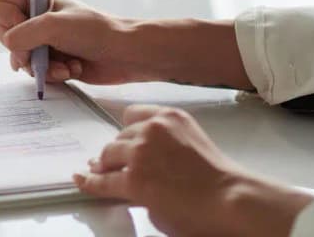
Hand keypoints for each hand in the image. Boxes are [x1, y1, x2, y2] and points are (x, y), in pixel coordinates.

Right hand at [0, 0, 148, 84]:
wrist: (126, 55)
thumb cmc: (96, 31)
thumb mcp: (55, 25)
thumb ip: (24, 33)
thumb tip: (8, 45)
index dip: (6, 20)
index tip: (25, 27)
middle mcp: (35, 17)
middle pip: (3, 33)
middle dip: (21, 49)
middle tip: (36, 54)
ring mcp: (42, 39)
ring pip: (18, 56)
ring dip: (40, 65)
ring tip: (64, 65)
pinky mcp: (51, 60)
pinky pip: (34, 71)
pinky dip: (51, 74)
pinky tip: (71, 70)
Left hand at [73, 105, 312, 236]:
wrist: (231, 199)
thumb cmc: (221, 179)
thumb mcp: (191, 143)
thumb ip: (165, 145)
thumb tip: (147, 163)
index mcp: (170, 116)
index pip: (133, 115)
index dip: (125, 131)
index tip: (120, 137)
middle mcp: (152, 128)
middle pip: (119, 136)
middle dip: (115, 151)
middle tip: (108, 162)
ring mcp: (141, 153)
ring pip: (109, 155)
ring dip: (106, 165)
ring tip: (99, 172)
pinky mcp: (133, 179)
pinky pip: (103, 181)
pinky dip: (90, 181)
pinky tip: (83, 180)